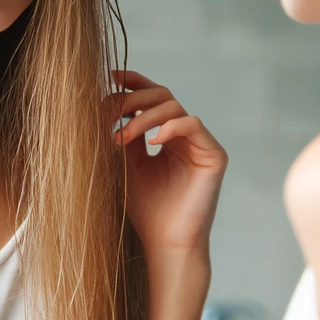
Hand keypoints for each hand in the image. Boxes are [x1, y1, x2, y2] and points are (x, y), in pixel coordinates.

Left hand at [106, 70, 227, 257]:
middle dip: (133, 99)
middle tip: (111, 112)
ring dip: (143, 116)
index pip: (152, 98)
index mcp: (165, 135)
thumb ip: (122, 134)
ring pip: (174, 107)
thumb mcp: (125, 165)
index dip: (134, 82)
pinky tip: (151, 141)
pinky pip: (192, 124)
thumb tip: (105, 101)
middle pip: (162, 95)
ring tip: (122, 137)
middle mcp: (185, 135)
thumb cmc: (145, 210)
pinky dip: (169, 127)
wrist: (166, 242)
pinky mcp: (214, 155)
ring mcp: (200, 144)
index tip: (111, 77)